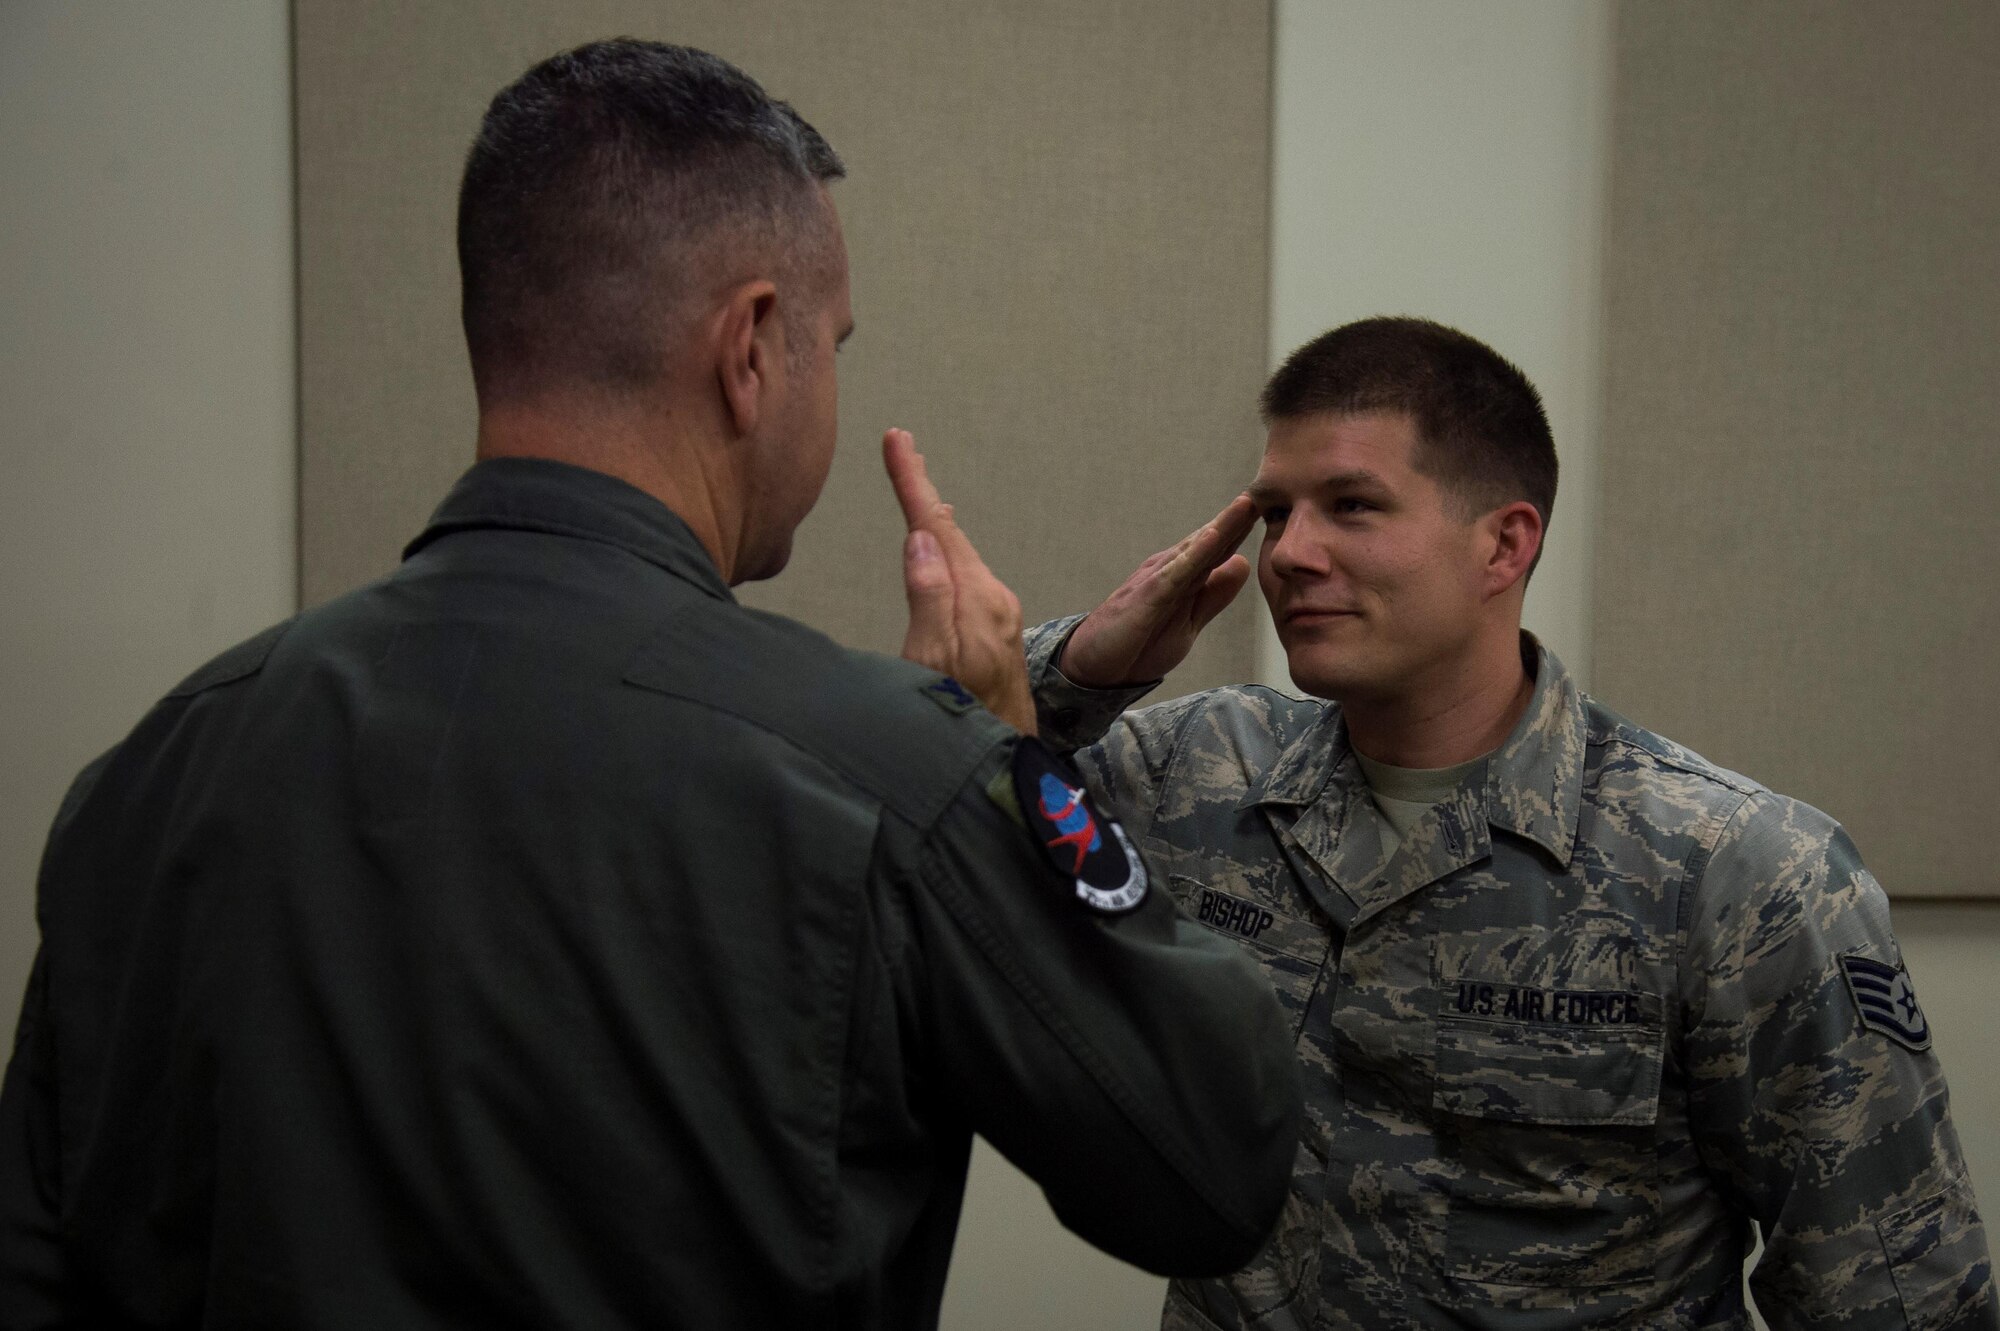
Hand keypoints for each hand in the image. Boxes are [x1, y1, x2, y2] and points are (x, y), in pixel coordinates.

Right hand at [884, 428, 1037, 734]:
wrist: (1004, 770)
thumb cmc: (962, 721)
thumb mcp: (934, 662)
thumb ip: (929, 600)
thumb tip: (921, 540)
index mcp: (978, 599)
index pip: (937, 527)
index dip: (913, 482)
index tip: (897, 439)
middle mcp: (993, 601)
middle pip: (949, 533)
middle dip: (922, 490)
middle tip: (901, 446)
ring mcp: (997, 619)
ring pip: (957, 554)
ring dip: (934, 519)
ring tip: (916, 484)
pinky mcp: (993, 636)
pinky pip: (962, 576)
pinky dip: (945, 550)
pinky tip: (939, 547)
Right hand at [1058, 495, 1256, 687]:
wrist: (1094, 666)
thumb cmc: (1138, 643)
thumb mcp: (1188, 623)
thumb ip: (1213, 596)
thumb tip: (1242, 564)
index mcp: (1183, 577)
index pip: (1219, 549)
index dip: (1244, 530)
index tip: (1275, 508)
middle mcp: (1170, 570)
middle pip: (1210, 541)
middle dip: (1238, 517)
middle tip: (1267, 491)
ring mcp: (1156, 582)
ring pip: (1195, 551)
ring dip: (1220, 527)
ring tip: (1245, 504)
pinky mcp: (1145, 599)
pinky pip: (1173, 575)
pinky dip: (1193, 556)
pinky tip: (1211, 539)